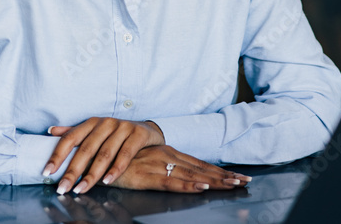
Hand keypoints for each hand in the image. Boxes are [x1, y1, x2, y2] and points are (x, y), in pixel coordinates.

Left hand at [44, 117, 164, 194]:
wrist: (147, 130)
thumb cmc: (117, 134)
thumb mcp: (95, 131)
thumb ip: (74, 132)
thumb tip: (51, 131)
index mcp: (92, 123)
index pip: (70, 138)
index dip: (58, 155)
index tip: (47, 172)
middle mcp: (105, 123)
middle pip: (86, 149)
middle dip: (73, 171)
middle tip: (63, 188)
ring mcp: (122, 127)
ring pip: (104, 154)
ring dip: (92, 174)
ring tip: (81, 189)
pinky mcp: (138, 134)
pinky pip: (125, 154)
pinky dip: (115, 169)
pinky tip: (107, 181)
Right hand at [109, 145, 252, 192]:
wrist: (95, 155)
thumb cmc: (119, 160)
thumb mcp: (144, 162)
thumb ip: (160, 166)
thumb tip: (179, 174)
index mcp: (167, 153)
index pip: (199, 163)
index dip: (219, 171)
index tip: (238, 177)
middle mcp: (166, 156)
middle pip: (201, 168)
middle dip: (224, 177)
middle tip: (245, 181)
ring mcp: (158, 165)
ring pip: (191, 175)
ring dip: (213, 181)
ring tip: (232, 185)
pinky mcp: (146, 176)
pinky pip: (171, 182)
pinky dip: (188, 185)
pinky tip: (201, 187)